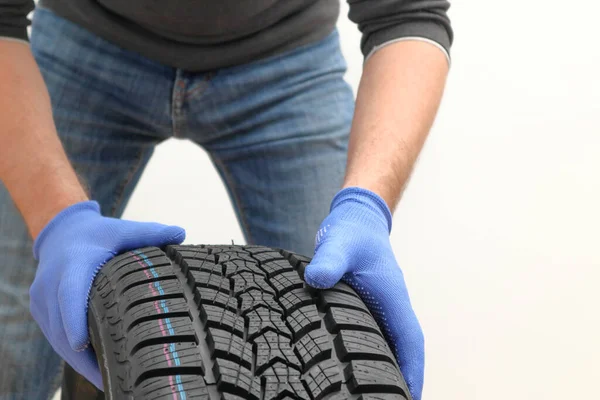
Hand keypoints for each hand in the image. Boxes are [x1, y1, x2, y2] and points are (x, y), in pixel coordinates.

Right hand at [30, 201, 184, 388]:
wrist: (62, 234)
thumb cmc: (98, 235)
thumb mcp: (123, 230)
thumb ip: (151, 232)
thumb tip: (182, 233)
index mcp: (72, 265)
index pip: (69, 294)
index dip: (73, 319)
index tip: (81, 344)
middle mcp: (51, 285)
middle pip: (62, 328)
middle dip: (84, 357)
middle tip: (113, 379)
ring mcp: (42, 302)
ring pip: (58, 340)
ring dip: (82, 363)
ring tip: (111, 383)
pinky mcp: (41, 313)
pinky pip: (56, 340)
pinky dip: (76, 357)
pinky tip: (100, 372)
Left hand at [304, 187, 423, 399]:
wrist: (357, 218)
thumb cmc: (351, 231)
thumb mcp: (339, 244)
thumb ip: (329, 261)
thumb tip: (317, 278)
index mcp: (392, 297)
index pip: (410, 340)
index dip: (412, 370)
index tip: (410, 395)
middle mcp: (392, 304)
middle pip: (407, 349)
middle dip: (406, 377)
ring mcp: (384, 305)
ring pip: (395, 342)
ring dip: (394, 366)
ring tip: (383, 392)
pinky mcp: (372, 303)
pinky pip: (381, 333)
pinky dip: (379, 352)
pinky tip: (362, 364)